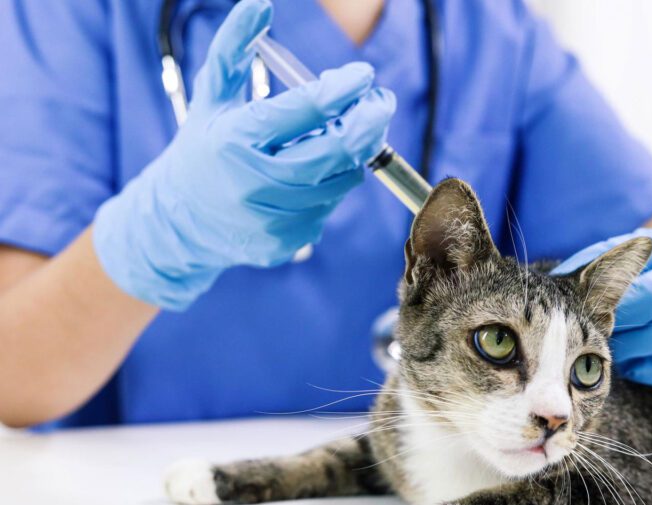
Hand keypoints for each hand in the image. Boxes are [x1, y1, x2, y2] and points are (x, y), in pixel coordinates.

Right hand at [92, 0, 394, 309]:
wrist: (179, 222)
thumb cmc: (201, 147)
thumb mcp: (211, 95)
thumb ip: (234, 47)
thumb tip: (261, 2)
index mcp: (235, 140)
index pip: (309, 108)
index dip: (346, 88)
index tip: (363, 74)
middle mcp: (256, 183)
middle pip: (339, 148)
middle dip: (371, 119)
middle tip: (380, 100)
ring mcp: (275, 219)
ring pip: (343, 178)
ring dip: (354, 150)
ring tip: (347, 130)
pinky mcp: (289, 242)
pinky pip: (331, 205)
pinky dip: (333, 181)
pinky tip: (318, 169)